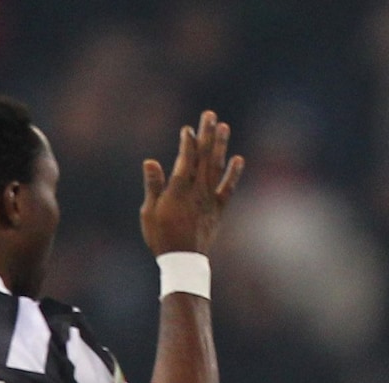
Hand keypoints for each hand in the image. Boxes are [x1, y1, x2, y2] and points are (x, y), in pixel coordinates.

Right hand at [140, 110, 243, 256]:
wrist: (183, 261)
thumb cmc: (161, 237)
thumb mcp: (149, 212)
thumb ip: (153, 185)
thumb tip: (150, 161)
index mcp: (178, 190)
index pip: (185, 160)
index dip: (188, 142)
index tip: (189, 129)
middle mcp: (196, 191)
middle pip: (203, 158)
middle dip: (207, 135)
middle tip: (210, 115)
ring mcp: (209, 200)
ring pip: (216, 168)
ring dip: (220, 147)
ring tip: (224, 127)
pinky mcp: (218, 210)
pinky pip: (228, 190)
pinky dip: (233, 174)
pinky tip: (238, 159)